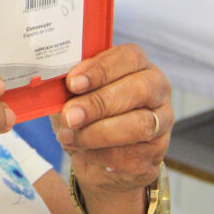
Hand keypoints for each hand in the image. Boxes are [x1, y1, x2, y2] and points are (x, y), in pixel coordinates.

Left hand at [52, 44, 171, 196]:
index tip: (73, 83)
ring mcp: (162, 123)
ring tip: (68, 136)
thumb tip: (51, 81)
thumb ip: (69, 85)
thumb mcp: (72, 94)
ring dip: (98, 133)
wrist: (93, 155)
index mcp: (138, 66)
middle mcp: (157, 90)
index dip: (101, 69)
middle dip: (99, 103)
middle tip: (70, 115)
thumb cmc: (84, 114)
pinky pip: (131, 155)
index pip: (129, 57)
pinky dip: (100, 154)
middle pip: (138, 90)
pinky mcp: (156, 154)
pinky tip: (82, 152)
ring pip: (139, 125)